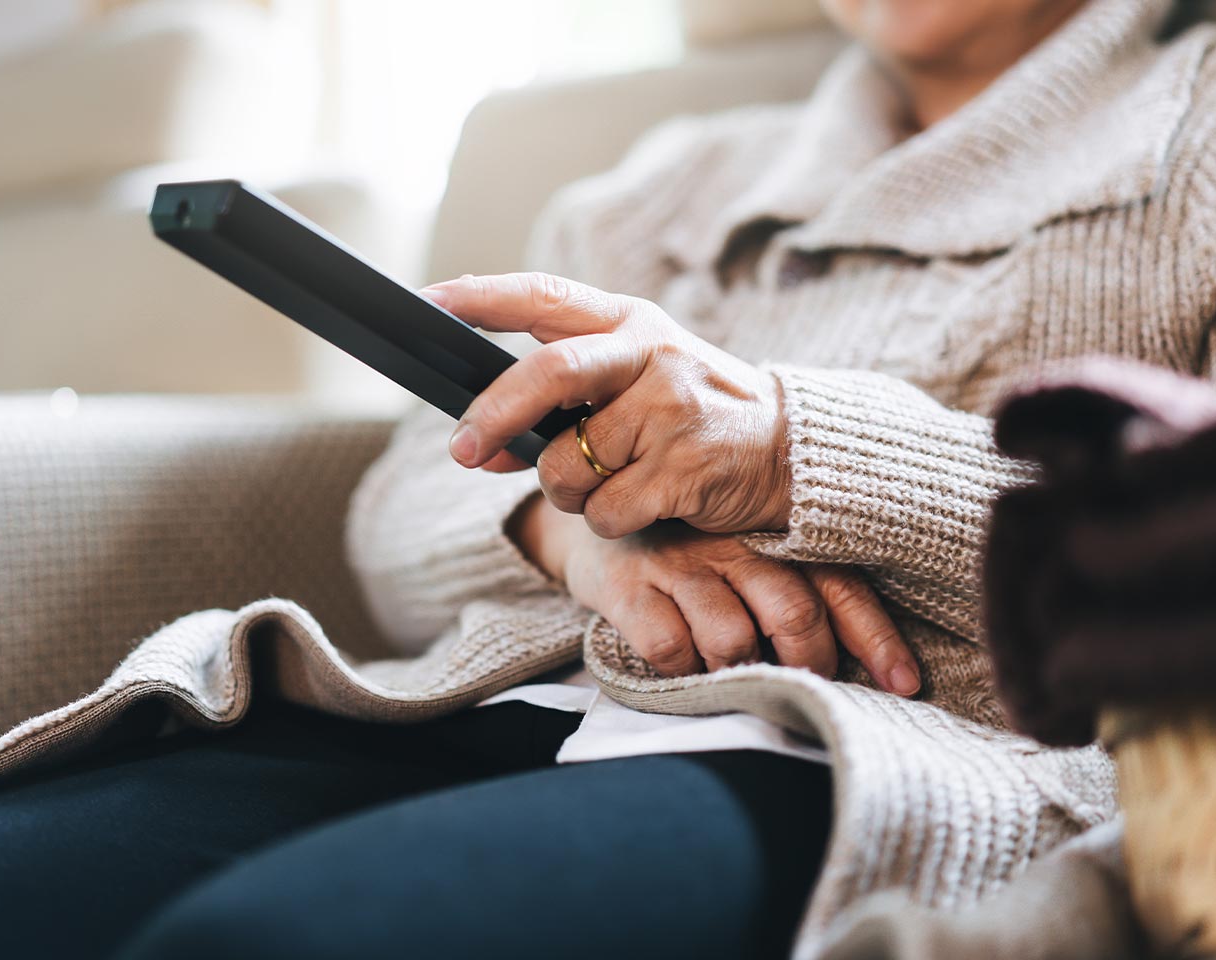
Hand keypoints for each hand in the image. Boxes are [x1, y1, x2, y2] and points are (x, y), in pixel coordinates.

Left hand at [425, 272, 791, 538]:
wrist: (789, 450)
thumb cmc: (689, 415)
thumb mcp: (633, 384)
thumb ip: (559, 405)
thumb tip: (477, 447)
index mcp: (628, 322)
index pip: (543, 296)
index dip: (480, 297)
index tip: (426, 305)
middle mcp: (650, 354)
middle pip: (549, 374)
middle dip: (494, 414)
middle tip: (461, 449)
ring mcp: (671, 409)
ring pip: (568, 464)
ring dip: (569, 492)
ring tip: (610, 483)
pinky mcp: (685, 466)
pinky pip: (606, 510)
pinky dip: (609, 521)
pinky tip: (645, 504)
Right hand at [512, 495, 920, 692]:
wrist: (594, 526)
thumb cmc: (689, 552)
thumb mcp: (748, 554)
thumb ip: (798, 590)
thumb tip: (871, 666)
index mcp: (771, 535)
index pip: (839, 587)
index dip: (876, 640)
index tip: (904, 686)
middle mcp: (730, 543)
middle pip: (793, 613)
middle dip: (807, 666)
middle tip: (802, 689)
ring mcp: (678, 564)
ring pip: (732, 638)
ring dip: (739, 674)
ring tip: (734, 678)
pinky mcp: (628, 589)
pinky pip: (669, 648)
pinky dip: (683, 674)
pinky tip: (683, 671)